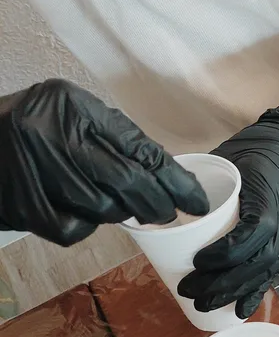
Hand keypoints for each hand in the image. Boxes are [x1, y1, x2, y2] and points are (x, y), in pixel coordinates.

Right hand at [0, 79, 208, 245]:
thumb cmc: (38, 127)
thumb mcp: (77, 115)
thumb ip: (119, 140)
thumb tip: (170, 177)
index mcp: (74, 106)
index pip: (140, 149)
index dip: (176, 180)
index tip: (197, 201)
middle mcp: (52, 135)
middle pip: (126, 181)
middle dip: (157, 203)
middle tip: (168, 214)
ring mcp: (35, 171)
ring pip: (104, 208)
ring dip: (119, 212)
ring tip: (117, 204)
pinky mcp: (24, 205)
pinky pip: (74, 229)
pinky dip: (86, 225)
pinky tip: (80, 211)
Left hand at [177, 92, 278, 318]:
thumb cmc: (260, 152)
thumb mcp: (231, 159)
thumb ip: (206, 181)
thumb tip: (166, 196)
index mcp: (268, 204)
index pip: (251, 236)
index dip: (224, 254)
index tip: (196, 260)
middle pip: (254, 264)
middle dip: (221, 283)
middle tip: (188, 290)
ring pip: (261, 274)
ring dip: (232, 293)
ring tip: (203, 305)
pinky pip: (271, 275)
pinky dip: (255, 294)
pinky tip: (239, 311)